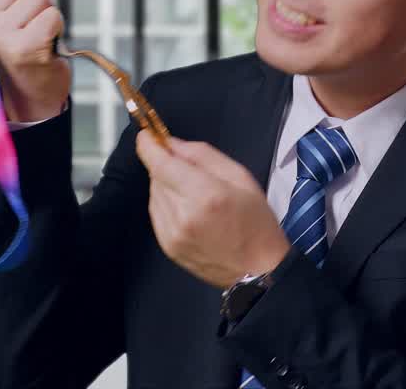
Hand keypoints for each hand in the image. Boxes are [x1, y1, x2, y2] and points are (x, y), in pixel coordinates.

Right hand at [0, 0, 70, 122]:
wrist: (32, 91)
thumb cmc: (25, 39)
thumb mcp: (9, 5)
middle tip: (31, 18)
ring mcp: (0, 35)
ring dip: (48, 11)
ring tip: (38, 31)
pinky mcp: (24, 48)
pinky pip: (52, 15)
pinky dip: (57, 26)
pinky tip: (47, 42)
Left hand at [135, 130, 290, 289]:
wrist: (259, 269)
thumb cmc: (256, 221)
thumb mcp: (240, 176)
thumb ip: (202, 155)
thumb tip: (172, 144)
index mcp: (204, 194)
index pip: (161, 164)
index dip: (148, 146)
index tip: (147, 135)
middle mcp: (183, 215)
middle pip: (156, 177)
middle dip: (166, 166)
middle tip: (188, 169)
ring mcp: (172, 235)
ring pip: (154, 195)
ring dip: (166, 186)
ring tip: (194, 193)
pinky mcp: (168, 248)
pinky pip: (157, 214)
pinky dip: (167, 204)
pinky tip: (188, 209)